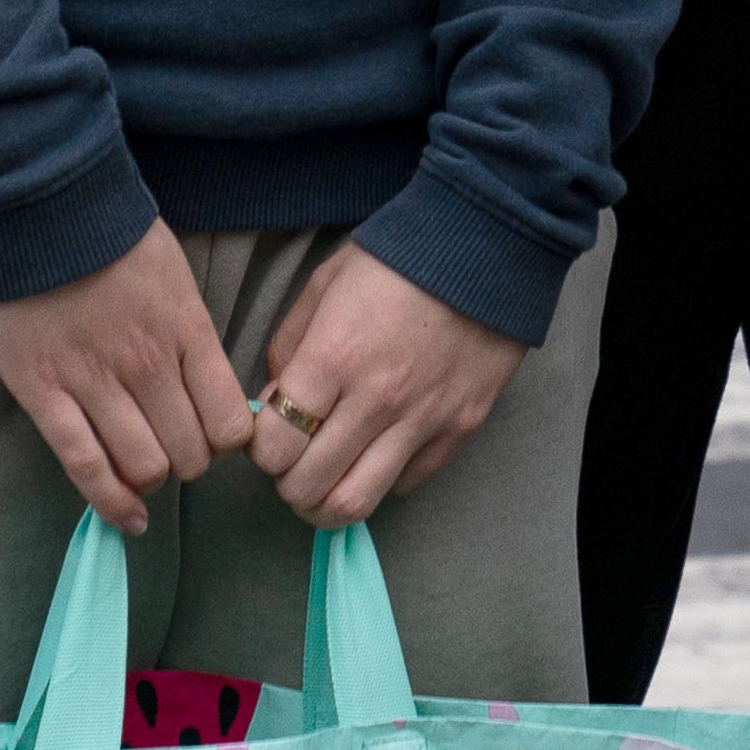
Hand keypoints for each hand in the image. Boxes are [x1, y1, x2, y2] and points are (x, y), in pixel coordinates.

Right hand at [0, 225, 256, 535]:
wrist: (36, 203)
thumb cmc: (109, 231)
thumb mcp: (173, 273)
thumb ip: (191, 330)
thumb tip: (207, 385)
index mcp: (186, 329)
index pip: (230, 419)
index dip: (227, 439)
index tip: (215, 434)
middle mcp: (147, 363)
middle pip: (190, 453)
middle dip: (190, 462)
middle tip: (176, 448)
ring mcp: (94, 382)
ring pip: (144, 466)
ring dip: (151, 478)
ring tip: (145, 468)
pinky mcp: (43, 394)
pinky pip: (83, 465)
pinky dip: (109, 501)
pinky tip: (127, 518)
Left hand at [251, 240, 524, 530]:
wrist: (488, 245)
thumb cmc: (396, 258)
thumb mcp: (324, 284)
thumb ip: (287, 347)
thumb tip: (275, 404)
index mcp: (334, 356)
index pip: (274, 446)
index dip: (261, 449)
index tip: (270, 433)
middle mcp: (376, 399)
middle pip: (307, 487)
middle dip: (287, 483)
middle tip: (294, 460)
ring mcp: (422, 420)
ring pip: (355, 504)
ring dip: (328, 502)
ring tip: (327, 477)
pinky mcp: (460, 430)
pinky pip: (406, 484)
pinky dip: (382, 479)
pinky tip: (378, 449)